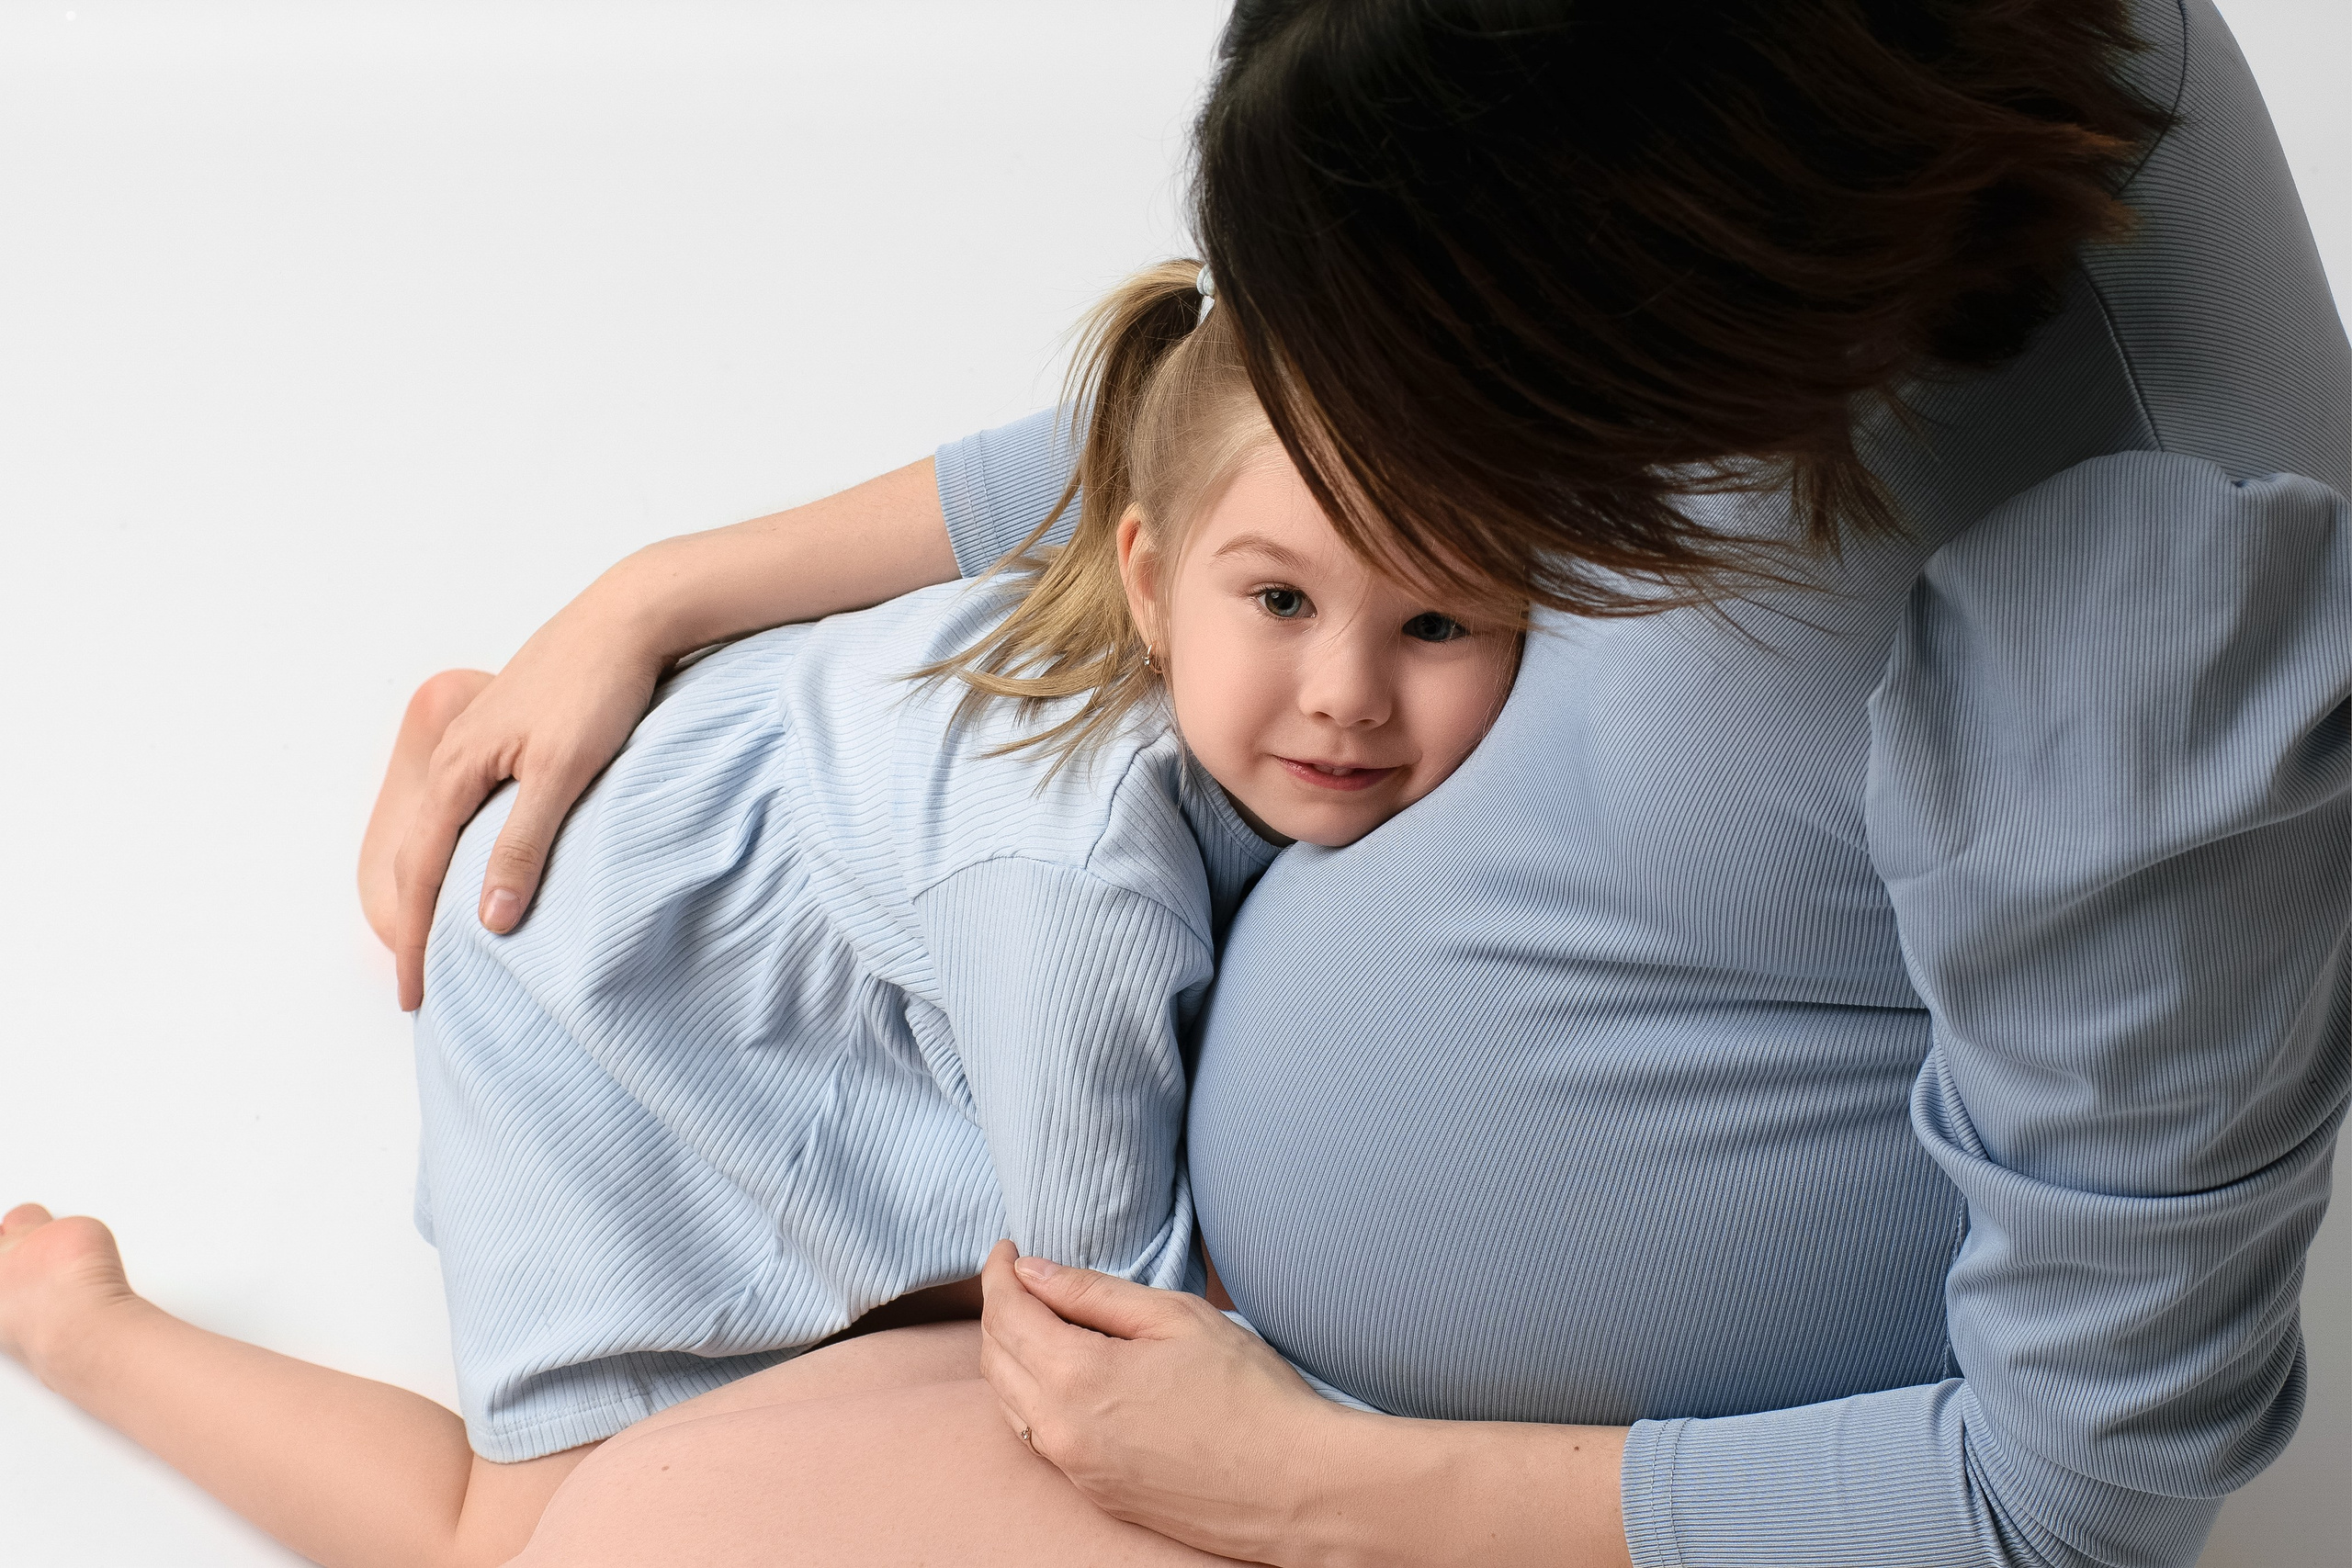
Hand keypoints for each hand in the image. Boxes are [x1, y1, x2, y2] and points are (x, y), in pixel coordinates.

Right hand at [390, 593, 666, 1009]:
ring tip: (442, 930)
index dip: (415, 937)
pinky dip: (463, 845)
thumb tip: (488, 920)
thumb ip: (524, 846)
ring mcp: (480, 740)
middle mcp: (456, 755)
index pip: (421, 874)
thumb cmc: (598, 687)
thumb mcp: (563, 774)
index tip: (413, 992)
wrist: (628, 617)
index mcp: (457, 771)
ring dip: (436, 882)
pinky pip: (469, 804)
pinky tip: (484, 858)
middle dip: (415, 917)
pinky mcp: (510, 731)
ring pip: (443, 827)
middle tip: (419, 975)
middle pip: (420, 853)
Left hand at [978, 1240, 1353, 1564]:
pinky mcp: (1094, 1492)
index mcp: (1077, 1375)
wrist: (1294, 1486)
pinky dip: (1029, 1396)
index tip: (1008, 1247)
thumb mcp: (1175, 1318)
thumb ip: (1093, 1292)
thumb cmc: (1248, 1392)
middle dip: (998, 1308)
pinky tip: (1060, 1375)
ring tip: (1036, 1318)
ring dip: (1007, 1354)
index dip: (999, 1272)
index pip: (1007, 1312)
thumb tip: (1033, 1271)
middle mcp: (1060, 1428)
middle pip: (995, 1357)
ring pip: (1008, 1401)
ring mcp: (1074, 1468)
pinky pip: (1036, 1436)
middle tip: (1021, 1276)